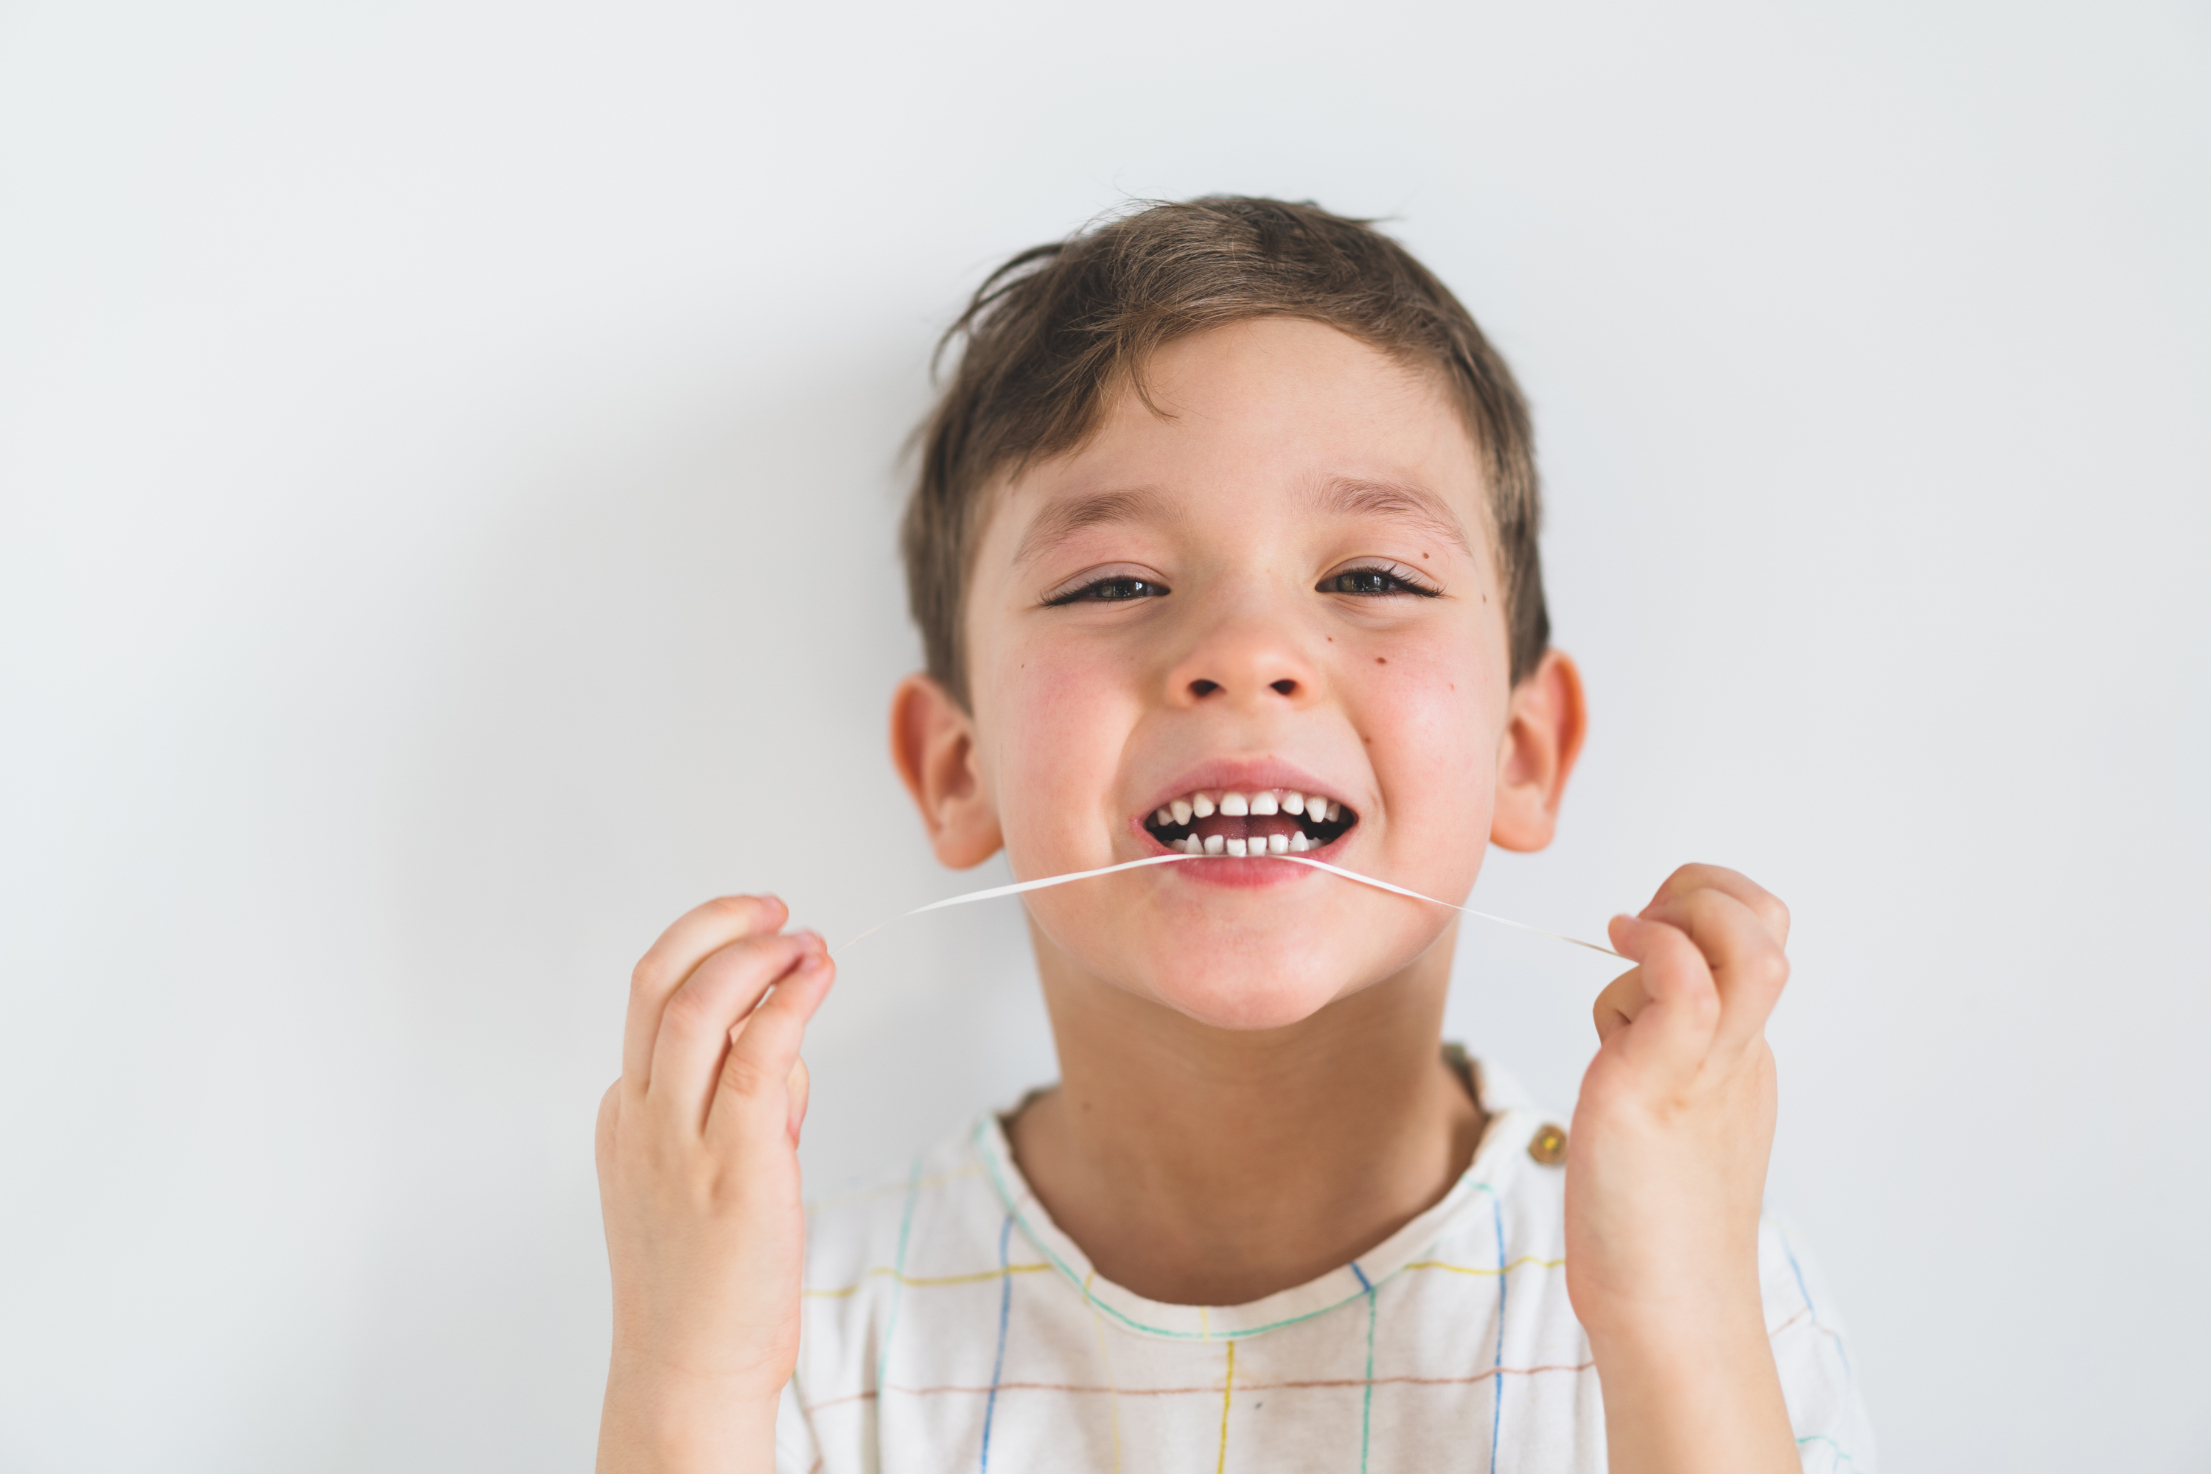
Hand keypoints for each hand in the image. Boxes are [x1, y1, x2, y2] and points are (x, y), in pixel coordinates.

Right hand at [594, 894, 834, 1472]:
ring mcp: (679, 1140)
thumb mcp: (705, 1174)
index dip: (712, 952)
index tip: (757, 930)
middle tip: (775, 908)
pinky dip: (789, 1002)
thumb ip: (740, 1101)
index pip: (655, 1001)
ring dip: (757, 954)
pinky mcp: (735, 1165)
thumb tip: (782, 1039)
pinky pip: (757, 1056)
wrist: (688, 1371)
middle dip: (718, 924)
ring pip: (700, 1005)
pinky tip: (817, 979)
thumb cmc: (705, 1283)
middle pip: (658, 981)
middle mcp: (639, 1115)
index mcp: (624, 1114)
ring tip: (806, 941)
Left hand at [1566, 864, 1797, 1473]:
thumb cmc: (1648, 1227)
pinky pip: (1683, 986)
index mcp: (1742, 1056)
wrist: (1667, 1314)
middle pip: (1768, 923)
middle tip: (1640, 926)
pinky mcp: (1657, 1088)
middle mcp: (1738, 1053)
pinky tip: (1615, 971)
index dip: (1704, 908)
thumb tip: (1629, 1002)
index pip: (1757, 938)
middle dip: (1703, 888)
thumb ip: (1659, 1049)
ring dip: (1679, 914)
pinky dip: (1655, 952)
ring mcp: (1705, 1068)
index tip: (1643, 936)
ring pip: (1747, 944)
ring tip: (1624, 949)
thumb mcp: (1661, 1112)